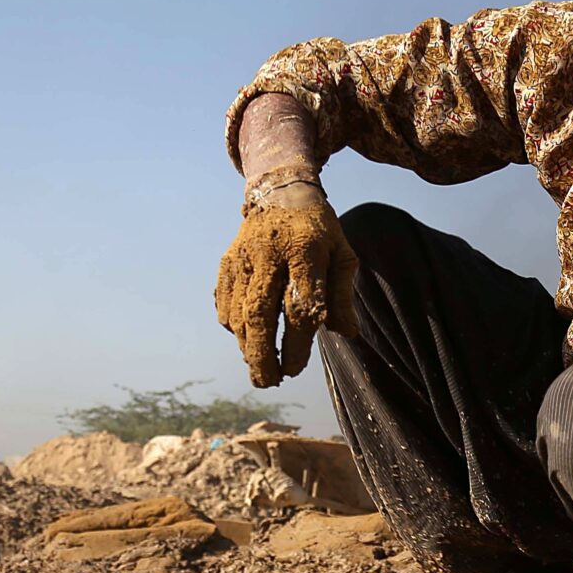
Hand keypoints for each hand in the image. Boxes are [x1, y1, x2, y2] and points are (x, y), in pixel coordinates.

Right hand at [214, 185, 358, 386]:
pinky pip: (225, 301)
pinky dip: (233, 325)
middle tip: (270, 382)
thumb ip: (343, 295)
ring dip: (247, 346)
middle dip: (263, 354)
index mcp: (306, 250)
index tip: (296, 368)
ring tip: (261, 370)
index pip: (300, 305)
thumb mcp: (343, 255)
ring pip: (239, 311)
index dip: (297, 342)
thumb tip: (347, 335)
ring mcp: (245, 256)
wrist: (281, 190)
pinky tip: (245, 340)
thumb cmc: (320, 231)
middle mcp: (271, 253)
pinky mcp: (228, 261)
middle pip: (261, 312)